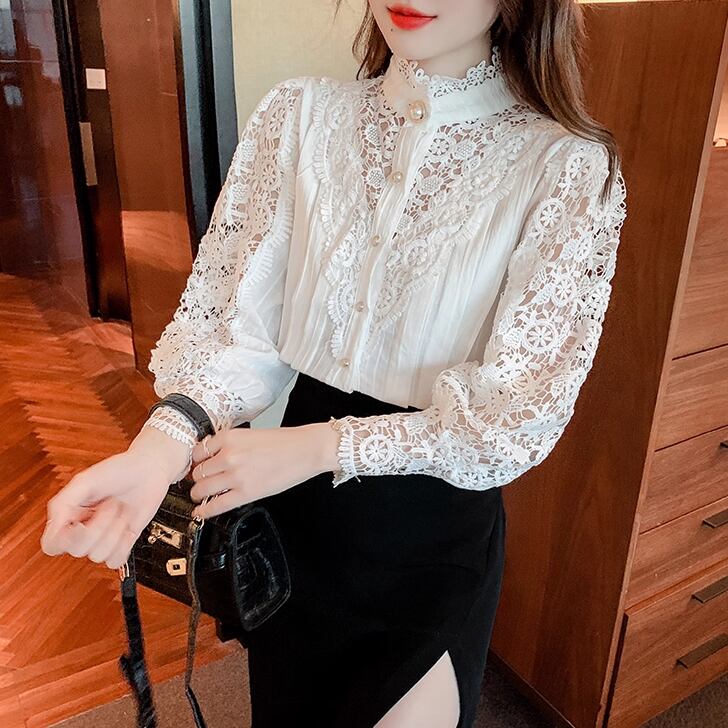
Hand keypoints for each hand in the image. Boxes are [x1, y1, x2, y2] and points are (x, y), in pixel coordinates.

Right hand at [40, 427, 192, 568]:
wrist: (150, 470)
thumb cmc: (119, 470)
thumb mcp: (85, 480)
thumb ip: (64, 502)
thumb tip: (54, 526)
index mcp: (68, 515)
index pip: (52, 545)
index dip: (64, 540)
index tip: (80, 523)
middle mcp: (83, 529)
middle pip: (78, 550)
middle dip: (100, 525)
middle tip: (110, 503)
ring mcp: (103, 537)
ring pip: (98, 555)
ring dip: (115, 531)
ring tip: (121, 510)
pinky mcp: (122, 543)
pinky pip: (115, 561)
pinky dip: (124, 544)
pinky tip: (128, 527)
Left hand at [188, 422, 340, 518]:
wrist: (305, 450)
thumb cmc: (284, 442)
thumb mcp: (249, 434)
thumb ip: (228, 445)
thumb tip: (212, 457)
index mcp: (229, 437)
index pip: (197, 452)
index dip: (194, 461)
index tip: (194, 467)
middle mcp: (228, 455)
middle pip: (196, 472)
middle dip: (195, 479)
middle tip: (196, 482)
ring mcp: (236, 476)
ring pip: (201, 489)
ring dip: (198, 494)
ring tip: (199, 496)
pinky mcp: (245, 493)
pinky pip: (216, 505)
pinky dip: (204, 511)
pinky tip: (200, 512)